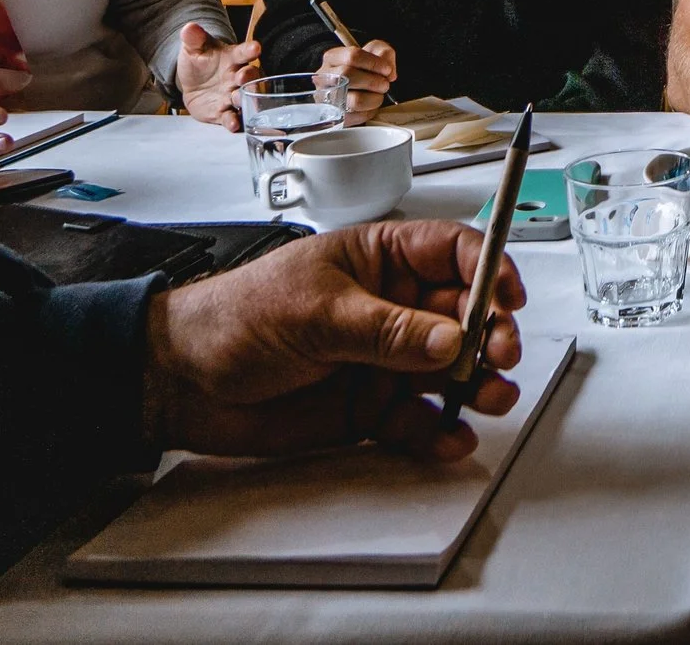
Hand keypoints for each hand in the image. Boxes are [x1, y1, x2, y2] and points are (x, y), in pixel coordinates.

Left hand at [144, 218, 526, 461]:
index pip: (453, 252)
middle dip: (490, 334)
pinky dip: (439, 430)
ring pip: (449, 370)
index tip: (508, 297)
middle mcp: (390, 307)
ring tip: (488, 398)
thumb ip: (385, 329)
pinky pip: (418, 418)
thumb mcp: (314, 313)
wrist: (180, 384)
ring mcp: (382, 359)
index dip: (490, 268)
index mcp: (378, 259)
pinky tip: (451, 436)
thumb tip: (448, 338)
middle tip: (498, 355)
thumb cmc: (234, 319)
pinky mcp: (369, 407)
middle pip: (463, 315)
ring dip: (476, 384)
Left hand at [177, 23, 263, 129]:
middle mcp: (237, 77)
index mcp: (232, 58)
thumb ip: (193, 38)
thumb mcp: (193, 48)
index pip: (243, 52)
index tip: (256, 47)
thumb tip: (189, 27)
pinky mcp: (224, 112)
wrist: (193, 83)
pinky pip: (232, 117)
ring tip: (237, 100)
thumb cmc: (199, 62)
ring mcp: (232, 96)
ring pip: (244, 98)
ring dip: (243, 100)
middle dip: (249, 78)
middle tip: (243, 78)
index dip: (250, 50)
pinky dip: (234, 121)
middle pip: (250, 77)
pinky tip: (234, 124)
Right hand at [320, 40, 397, 123]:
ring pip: (354, 100)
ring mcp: (326, 98)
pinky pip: (356, 117)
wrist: (354, 87)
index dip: (374, 63)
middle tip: (384, 84)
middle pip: (348, 76)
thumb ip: (384, 54)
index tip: (387, 69)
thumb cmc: (363, 68)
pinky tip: (371, 105)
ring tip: (379, 95)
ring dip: (374, 98)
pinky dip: (369, 112)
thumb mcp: (374, 51)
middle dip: (373, 81)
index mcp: (332, 57)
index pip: (352, 56)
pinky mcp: (333, 116)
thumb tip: (389, 72)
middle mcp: (324, 77)